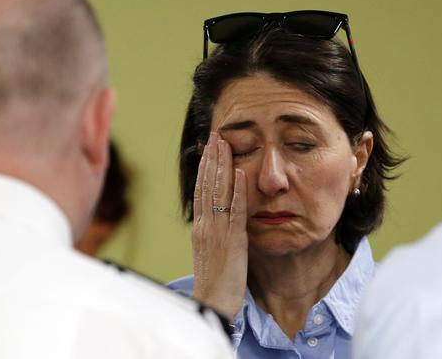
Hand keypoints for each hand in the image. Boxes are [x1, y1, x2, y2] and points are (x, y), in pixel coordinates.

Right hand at [191, 132, 247, 318]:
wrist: (212, 304)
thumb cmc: (214, 283)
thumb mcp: (210, 253)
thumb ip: (214, 234)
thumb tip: (218, 220)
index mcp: (200, 228)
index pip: (201, 191)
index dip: (204, 169)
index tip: (208, 150)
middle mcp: (205, 225)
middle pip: (206, 185)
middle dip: (211, 159)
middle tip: (216, 136)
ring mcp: (217, 231)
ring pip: (218, 191)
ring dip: (222, 166)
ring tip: (225, 143)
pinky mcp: (232, 241)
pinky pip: (235, 211)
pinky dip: (238, 190)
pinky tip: (241, 172)